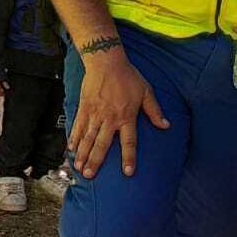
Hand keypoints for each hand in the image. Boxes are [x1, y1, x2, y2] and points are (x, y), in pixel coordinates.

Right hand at [67, 45, 168, 178]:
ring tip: (79, 167)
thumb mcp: (146, 92)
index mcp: (126, 116)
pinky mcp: (84, 108)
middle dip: (95, 161)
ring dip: (83, 154)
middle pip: (101, 144)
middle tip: (90, 175)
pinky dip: (74, 138)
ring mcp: (94, 114)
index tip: (127, 172)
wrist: (105, 61)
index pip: (128, 142)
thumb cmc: (128, 76)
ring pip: (87, 138)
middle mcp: (109, 118)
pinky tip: (71, 149)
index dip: (128, 157)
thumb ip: (154, 111)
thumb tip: (166, 125)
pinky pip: (78, 126)